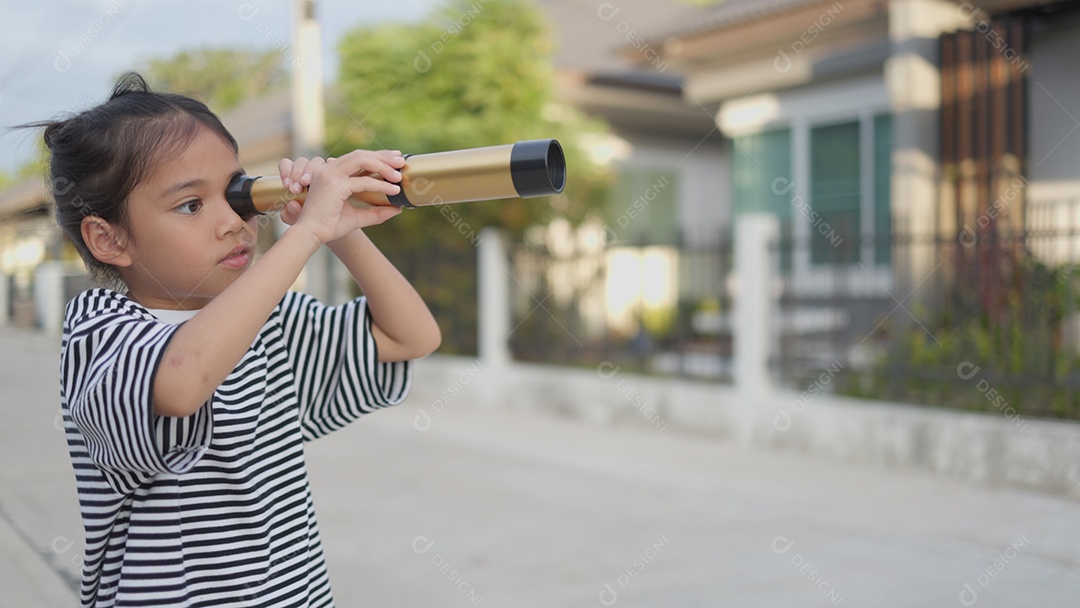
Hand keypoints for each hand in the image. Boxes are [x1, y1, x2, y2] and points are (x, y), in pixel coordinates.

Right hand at [277, 149, 406, 244]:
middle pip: (360, 154)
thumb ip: (376, 212)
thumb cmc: (329, 226)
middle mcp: (328, 169)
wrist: (311, 235)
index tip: (394, 158)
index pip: (356, 158)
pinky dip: (380, 185)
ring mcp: (330, 174)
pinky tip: (393, 191)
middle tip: (401, 162)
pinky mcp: (334, 185)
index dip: (376, 156)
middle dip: (382, 156)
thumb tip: (398, 209)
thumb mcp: (357, 216)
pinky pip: (363, 182)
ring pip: (361, 160)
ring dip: (383, 166)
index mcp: (330, 172)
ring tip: (398, 176)